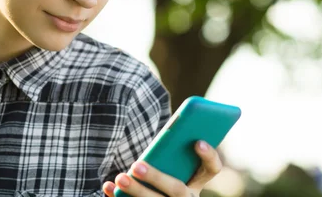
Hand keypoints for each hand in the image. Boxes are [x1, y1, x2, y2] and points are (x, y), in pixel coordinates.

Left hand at [102, 140, 221, 196]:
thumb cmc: (165, 174)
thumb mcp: (174, 166)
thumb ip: (172, 153)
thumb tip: (164, 131)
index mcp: (197, 182)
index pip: (212, 169)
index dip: (209, 155)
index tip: (197, 141)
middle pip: (177, 189)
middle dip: (156, 177)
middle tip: (135, 164)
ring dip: (136, 191)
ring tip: (120, 178)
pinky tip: (108, 186)